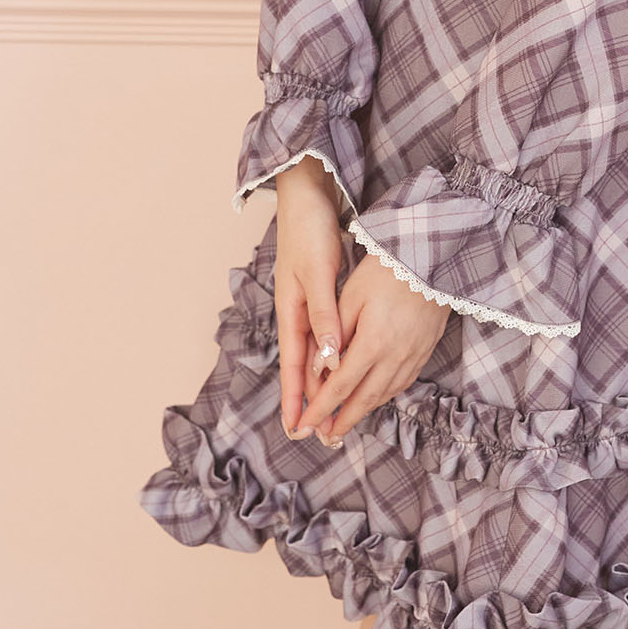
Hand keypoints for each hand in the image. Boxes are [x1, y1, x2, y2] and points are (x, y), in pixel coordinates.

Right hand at [273, 159, 350, 444]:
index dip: (296, 397)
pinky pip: (323, 334)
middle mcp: (297, 310)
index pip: (294, 363)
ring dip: (317, 381)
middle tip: (309, 435)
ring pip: (313, 351)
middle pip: (302, 363)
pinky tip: (335, 366)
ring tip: (321, 411)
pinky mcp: (320, 292)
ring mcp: (307, 302)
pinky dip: (327, 355)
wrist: (307, 194)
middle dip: (305, 399)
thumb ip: (323, 313)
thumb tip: (328, 356)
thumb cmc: (310, 230)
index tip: (296, 428)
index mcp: (292, 309)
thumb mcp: (318, 272)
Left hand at [294, 252, 450, 444]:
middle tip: (324, 437)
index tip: (305, 424)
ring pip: (384, 395)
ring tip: (344, 423)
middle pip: (364, 400)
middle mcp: (395, 357)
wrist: (430, 258)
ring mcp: (413, 357)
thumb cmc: (384, 272)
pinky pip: (401, 384)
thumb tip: (317, 370)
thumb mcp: (351, 297)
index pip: (340, 387)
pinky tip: (373, 398)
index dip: (321, 408)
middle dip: (342, 421)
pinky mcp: (424, 352)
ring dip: (362, 412)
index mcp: (373, 343)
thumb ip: (332, 335)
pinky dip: (383, 396)